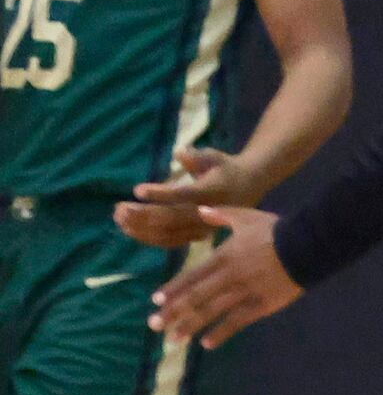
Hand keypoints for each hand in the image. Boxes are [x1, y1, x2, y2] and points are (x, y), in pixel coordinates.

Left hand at [116, 147, 251, 248]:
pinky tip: (130, 229)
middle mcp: (207, 213)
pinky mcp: (196, 236)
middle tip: (119, 208)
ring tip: (119, 217)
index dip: (160, 194)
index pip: (184, 195)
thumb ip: (197, 156)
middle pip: (171, 218)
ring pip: (167, 233)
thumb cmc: (226, 168)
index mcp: (213, 191)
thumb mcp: (215, 156)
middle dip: (143, 214)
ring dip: (140, 227)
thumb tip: (179, 153)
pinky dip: (148, 237)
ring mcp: (201, 228)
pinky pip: (169, 241)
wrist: (249, 186)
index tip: (137, 189)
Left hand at [147, 208, 298, 347]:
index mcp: (224, 256)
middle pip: (196, 297)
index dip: (174, 289)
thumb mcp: (247, 216)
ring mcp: (244, 292)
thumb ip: (222, 215)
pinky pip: (238, 321)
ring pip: (212, 311)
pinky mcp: (261, 304)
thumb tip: (200, 211)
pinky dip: (222, 332)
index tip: (156, 302)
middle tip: (155, 325)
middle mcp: (229, 276)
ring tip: (174, 339)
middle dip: (174, 312)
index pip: (192, 275)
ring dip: (191, 325)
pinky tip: (207, 343)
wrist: (308, 243)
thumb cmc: (276, 230)